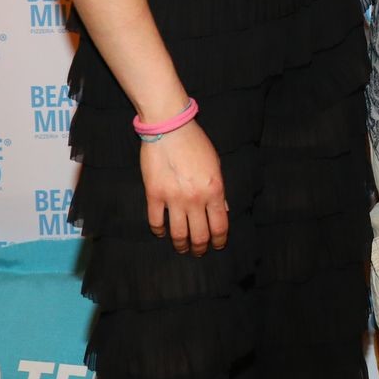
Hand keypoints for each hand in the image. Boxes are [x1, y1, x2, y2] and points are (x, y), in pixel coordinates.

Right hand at [139, 120, 227, 254]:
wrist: (169, 127)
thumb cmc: (195, 143)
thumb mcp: (216, 164)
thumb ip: (220, 190)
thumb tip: (224, 210)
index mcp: (214, 190)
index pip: (220, 225)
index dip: (219, 240)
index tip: (217, 245)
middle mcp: (195, 198)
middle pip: (199, 235)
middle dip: (200, 248)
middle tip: (198, 251)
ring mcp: (173, 198)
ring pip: (178, 234)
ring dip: (181, 245)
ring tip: (182, 247)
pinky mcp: (154, 195)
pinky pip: (156, 221)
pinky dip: (159, 231)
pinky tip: (161, 232)